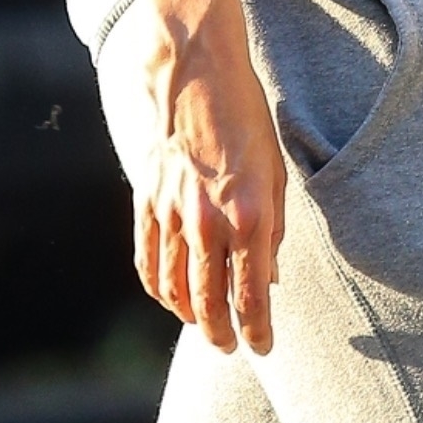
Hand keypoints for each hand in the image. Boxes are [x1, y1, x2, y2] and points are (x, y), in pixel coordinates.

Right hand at [131, 0, 286, 354]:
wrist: (196, 74)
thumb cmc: (246, 120)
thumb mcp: (276, 175)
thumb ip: (273, 231)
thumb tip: (269, 279)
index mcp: (249, 217)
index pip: (251, 298)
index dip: (257, 333)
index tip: (263, 348)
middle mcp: (207, 223)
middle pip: (208, 303)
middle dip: (221, 334)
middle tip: (230, 347)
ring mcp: (171, 215)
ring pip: (174, 289)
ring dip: (189, 317)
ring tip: (203, 327)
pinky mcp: (146, 202)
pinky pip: (148, 261)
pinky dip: (158, 288)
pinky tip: (169, 298)